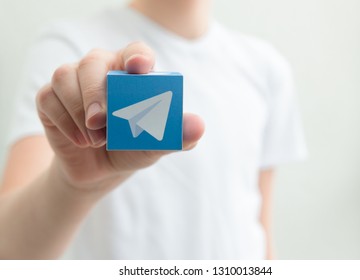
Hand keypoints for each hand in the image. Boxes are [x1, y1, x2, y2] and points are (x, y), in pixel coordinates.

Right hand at [36, 42, 203, 192]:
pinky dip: (64, 122)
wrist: (101, 170)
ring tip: (96, 139)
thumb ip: (176, 136)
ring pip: (65, 76)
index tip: (139, 68)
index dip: (137, 56)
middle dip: (96, 91)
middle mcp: (102, 70)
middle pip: (94, 62)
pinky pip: (49, 98)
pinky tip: (80, 140)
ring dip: (79, 111)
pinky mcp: (50, 98)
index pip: (135, 52)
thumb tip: (198, 127)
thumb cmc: (131, 149)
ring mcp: (73, 81)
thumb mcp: (155, 145)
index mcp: (131, 75)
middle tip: (102, 121)